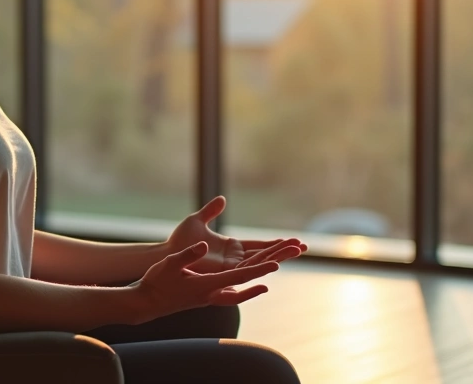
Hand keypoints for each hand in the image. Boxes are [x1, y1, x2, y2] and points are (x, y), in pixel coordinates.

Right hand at [129, 241, 279, 324]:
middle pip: (246, 282)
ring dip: (259, 278)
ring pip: (242, 289)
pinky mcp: (206, 297)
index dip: (258, 269)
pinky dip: (248, 289)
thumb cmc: (156, 282)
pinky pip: (234, 294)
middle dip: (265, 270)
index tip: (276, 264)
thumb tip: (205, 244)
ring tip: (276, 268)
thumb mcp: (170, 264)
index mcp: (206, 285)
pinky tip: (255, 286)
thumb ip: (188, 255)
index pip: (239, 276)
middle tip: (285, 259)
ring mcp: (210, 297)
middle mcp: (213, 294)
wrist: (147, 303)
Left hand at [164, 196, 307, 273]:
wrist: (168, 254)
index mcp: (232, 247)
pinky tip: (277, 263)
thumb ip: (211, 210)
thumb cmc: (180, 240)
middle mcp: (235, 259)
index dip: (276, 244)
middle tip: (305, 246)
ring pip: (260, 261)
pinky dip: (263, 265)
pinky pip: (248, 270)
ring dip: (279, 256)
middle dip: (285, 250)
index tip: (294, 240)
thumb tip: (221, 198)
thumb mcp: (197, 220)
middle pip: (265, 255)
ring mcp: (231, 267)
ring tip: (298, 250)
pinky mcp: (225, 273)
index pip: (259, 246)